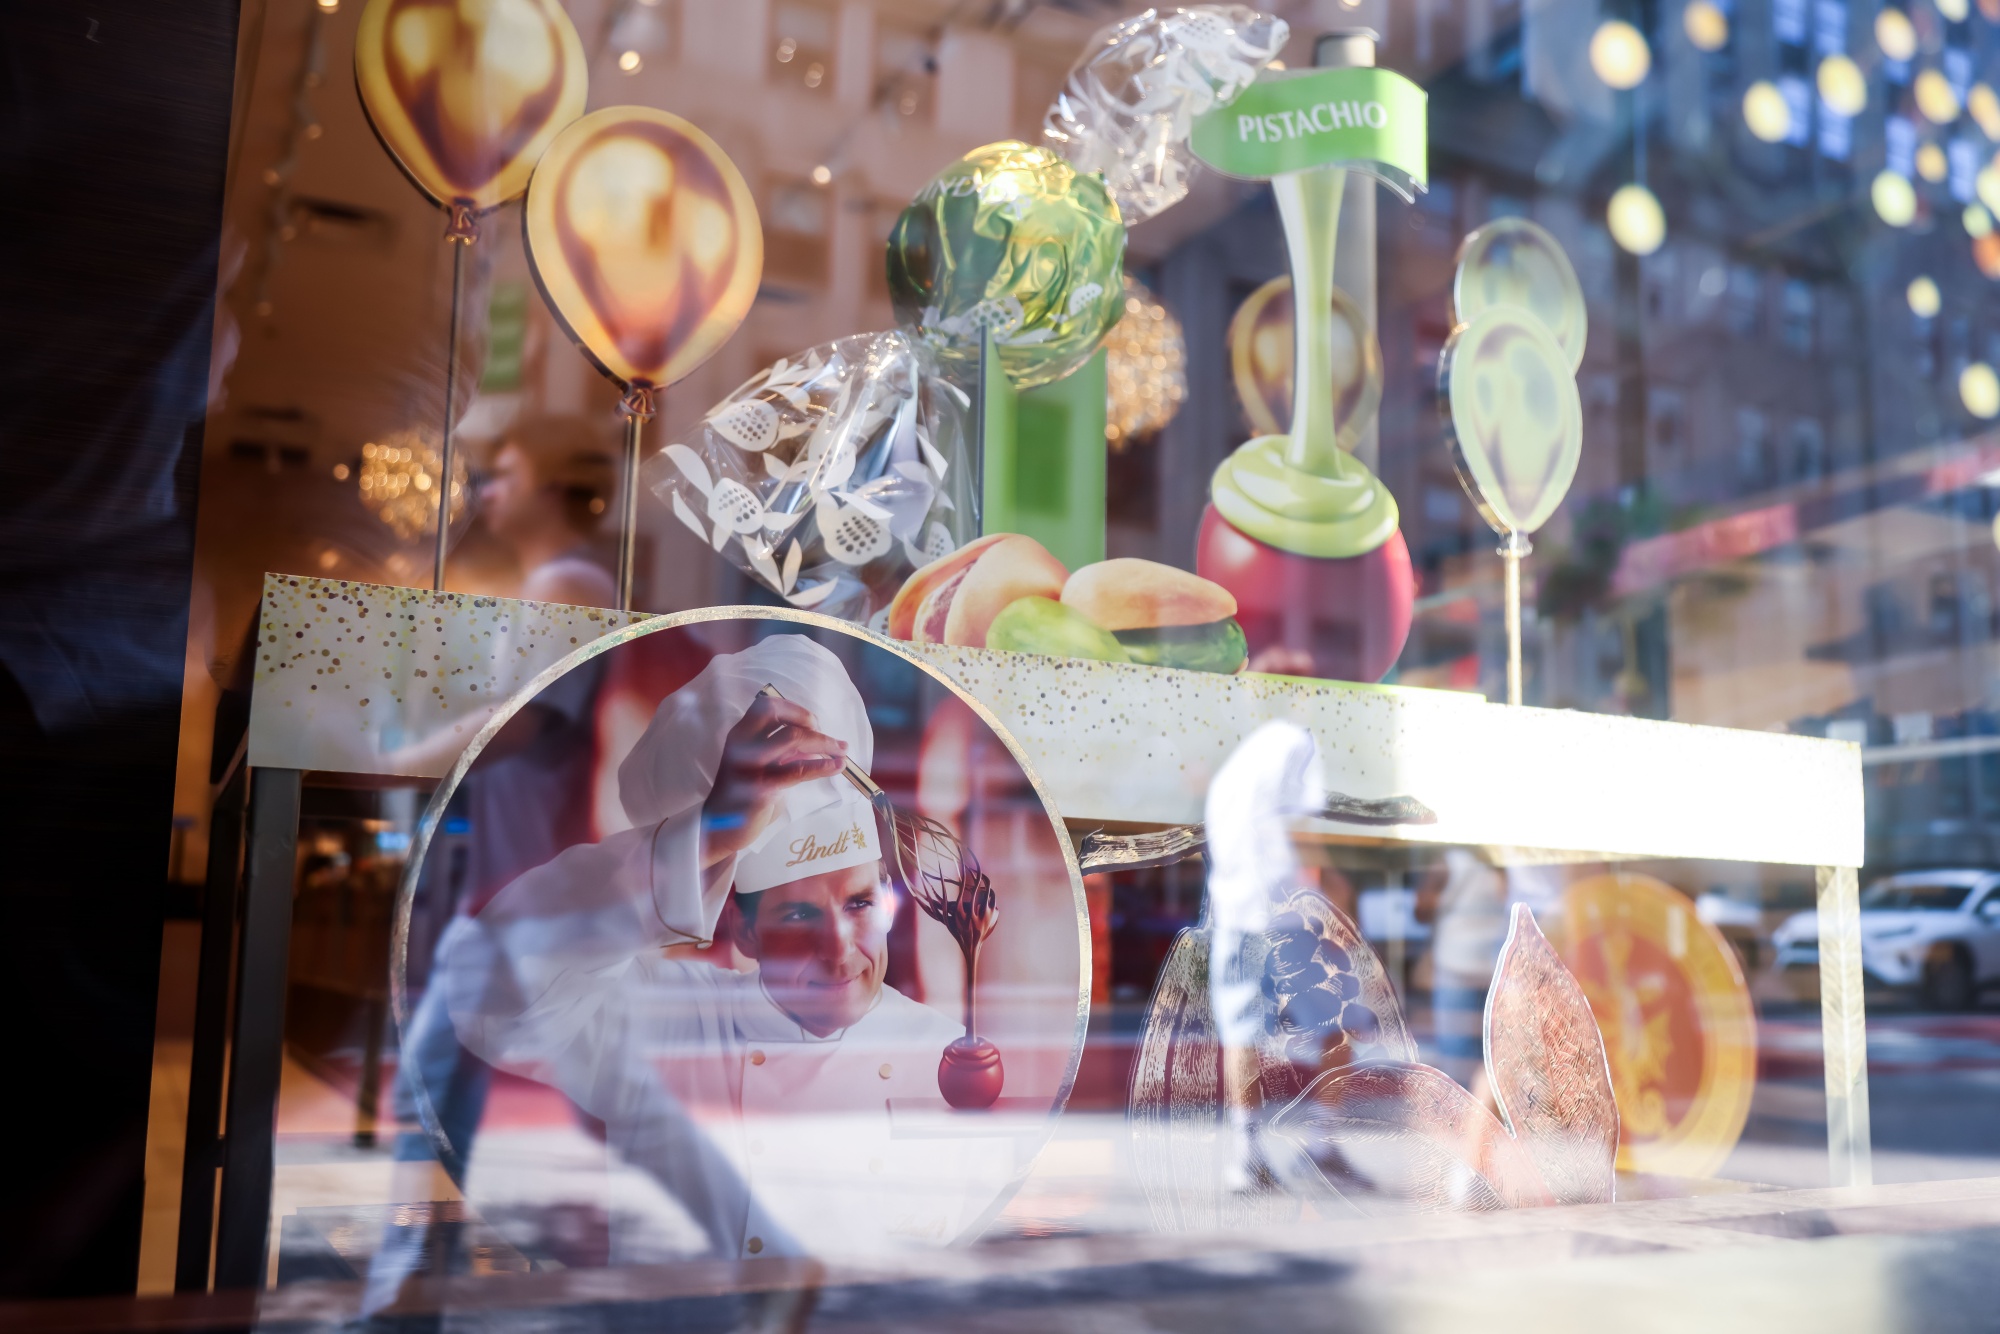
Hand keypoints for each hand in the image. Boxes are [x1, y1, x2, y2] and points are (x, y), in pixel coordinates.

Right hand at [700, 694, 847, 867]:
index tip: (814, 724)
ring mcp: (750, 765)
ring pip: (792, 738)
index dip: (795, 710)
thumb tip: (817, 742)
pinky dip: (821, 766)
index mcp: (741, 735)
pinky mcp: (760, 787)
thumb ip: (783, 751)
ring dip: (823, 743)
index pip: (768, 705)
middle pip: (780, 716)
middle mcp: (742, 745)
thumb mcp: (762, 765)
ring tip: (843, 752)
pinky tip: (836, 767)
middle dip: (811, 722)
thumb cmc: (744, 795)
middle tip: (831, 740)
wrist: (719, 829)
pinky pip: (797, 771)